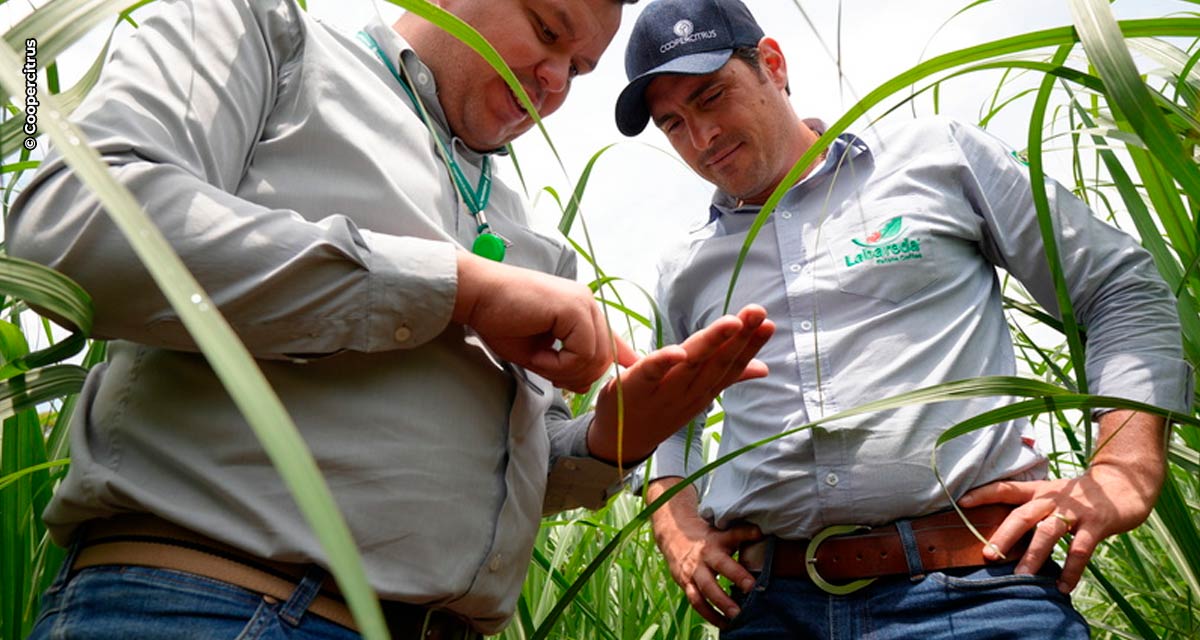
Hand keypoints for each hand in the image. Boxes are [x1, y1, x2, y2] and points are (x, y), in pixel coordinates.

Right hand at [452, 252, 635, 391]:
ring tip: (539, 363)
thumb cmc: (500, 321)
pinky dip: (559, 365)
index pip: (611, 338)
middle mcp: (587, 303)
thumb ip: (565, 366)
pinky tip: (538, 357)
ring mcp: (583, 303)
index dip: (623, 356)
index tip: (631, 367)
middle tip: (552, 377)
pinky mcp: (574, 308)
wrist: (477, 295)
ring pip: (596, 358)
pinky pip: (582, 353)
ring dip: (565, 372)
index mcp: (581, 310)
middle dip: (580, 377)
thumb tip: (586, 385)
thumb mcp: (540, 352)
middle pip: (605, 356)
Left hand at [586, 304, 774, 463]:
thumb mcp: (697, 394)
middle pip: (718, 362)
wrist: (621, 442)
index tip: (769, 323)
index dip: (751, 346)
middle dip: (740, 337)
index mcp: (704, 391)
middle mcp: (689, 393)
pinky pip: (651, 373)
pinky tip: (679, 350)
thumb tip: (764, 368)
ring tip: (733, 321)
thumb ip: (729, 378)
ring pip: (692, 364)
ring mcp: (663, 393)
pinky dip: (664, 362)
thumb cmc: (660, 409)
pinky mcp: (634, 389)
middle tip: (758, 312)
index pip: (732, 366)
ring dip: (713, 342)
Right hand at [648, 479, 761, 628]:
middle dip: (735, 577)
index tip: (759, 536)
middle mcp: (704, 556)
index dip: (746, 534)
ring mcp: (693, 571)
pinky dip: (709, 615)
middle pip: (720, 566)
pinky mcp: (686, 584)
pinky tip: (723, 624)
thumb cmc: (707, 537)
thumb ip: (742, 534)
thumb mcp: (723, 532)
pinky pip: (697, 602)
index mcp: (716, 540)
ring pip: (705, 590)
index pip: (733, 535)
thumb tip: (762, 533)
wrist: (674, 537)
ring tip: (737, 618)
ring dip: (720, 605)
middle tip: (751, 590)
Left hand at [959, 411, 1165, 592]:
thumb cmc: (1081, 496)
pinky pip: (1080, 550)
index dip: (984, 494)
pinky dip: (1071, 570)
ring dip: (1034, 556)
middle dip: (1004, 535)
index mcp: (1039, 491)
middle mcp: (1053, 499)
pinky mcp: (1096, 524)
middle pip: (1023, 515)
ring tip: (1021, 576)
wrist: (1124, 483)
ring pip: (1048, 533)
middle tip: (988, 555)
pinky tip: (1063, 587)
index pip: (1006, 489)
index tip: (961, 502)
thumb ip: (1033, 509)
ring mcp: (1074, 512)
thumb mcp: (1053, 494)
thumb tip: (1006, 533)